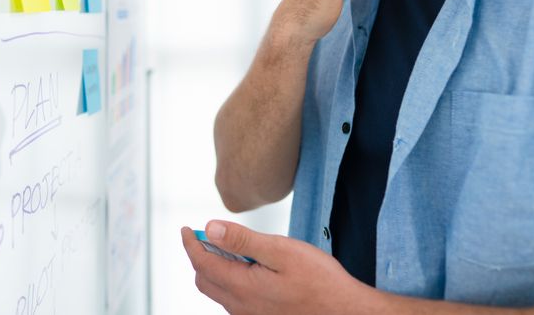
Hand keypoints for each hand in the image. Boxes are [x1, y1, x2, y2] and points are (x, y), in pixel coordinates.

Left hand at [181, 221, 378, 314]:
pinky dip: (230, 281)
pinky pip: (234, 301)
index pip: (201, 263)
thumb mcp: (280, 251)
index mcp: (242, 288)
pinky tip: (250, 268)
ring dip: (216, 269)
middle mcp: (241, 307)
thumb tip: (210, 228)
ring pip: (218, 291)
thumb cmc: (320, 281)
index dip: (191, 243)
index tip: (187, 229)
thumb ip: (242, 240)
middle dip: (200, 255)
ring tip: (231, 248)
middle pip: (205, 280)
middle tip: (208, 235)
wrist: (346, 313)